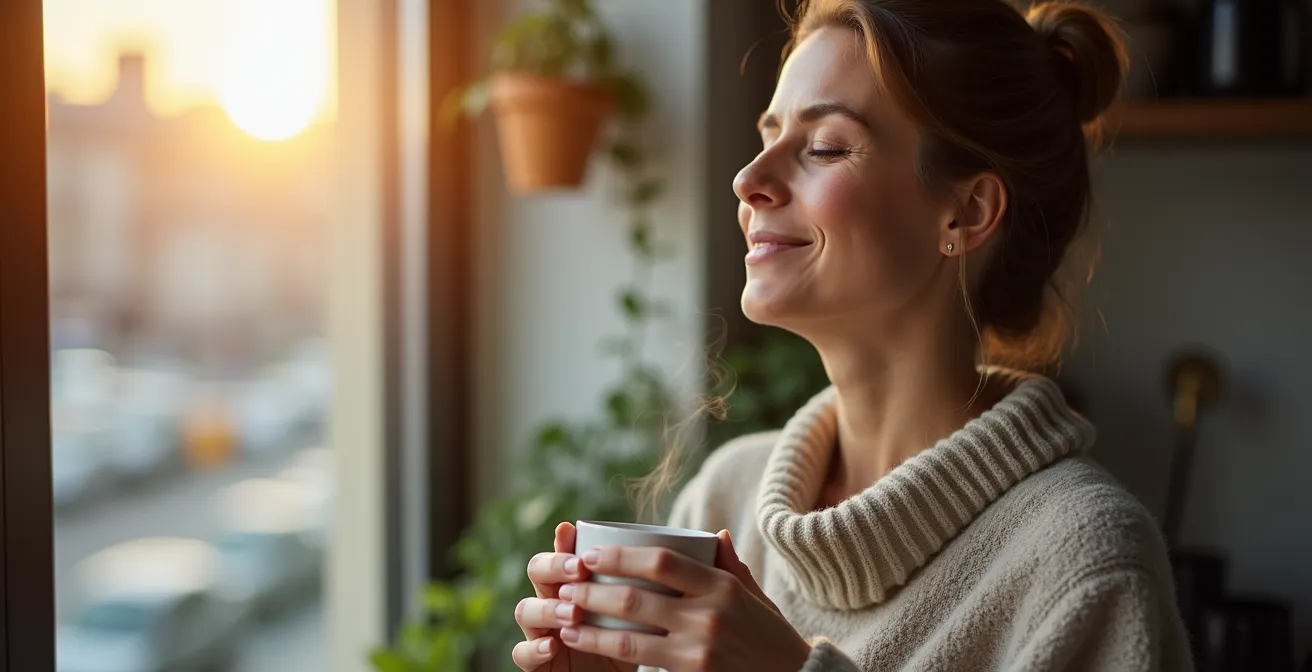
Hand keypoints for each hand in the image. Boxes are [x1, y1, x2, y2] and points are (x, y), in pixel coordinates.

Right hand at [512, 521, 638, 671]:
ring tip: (572, 613)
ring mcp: (540, 631)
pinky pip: (521, 652)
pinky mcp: (536, 663)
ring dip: (548, 607)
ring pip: (525, 610)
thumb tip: (692, 546)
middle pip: (536, 571)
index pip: (561, 553)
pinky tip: (552, 645)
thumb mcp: (644, 614)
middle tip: (580, 570)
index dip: (562, 542)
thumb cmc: (632, 644)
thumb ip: (651, 585)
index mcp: (575, 583)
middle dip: (554, 566)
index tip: (572, 532)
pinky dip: (533, 647)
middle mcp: (553, 602)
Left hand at [556, 530, 812, 671]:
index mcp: (722, 586)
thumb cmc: (769, 637)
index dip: (621, 555)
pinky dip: (607, 649)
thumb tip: (714, 534)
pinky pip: (640, 661)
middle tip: (565, 584)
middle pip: (636, 597)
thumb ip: (731, 566)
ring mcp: (700, 648)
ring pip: (629, 635)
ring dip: (590, 625)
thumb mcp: (755, 597)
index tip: (590, 553)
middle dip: (592, 590)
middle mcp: (710, 614)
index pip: (662, 561)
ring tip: (565, 617)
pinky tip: (586, 642)